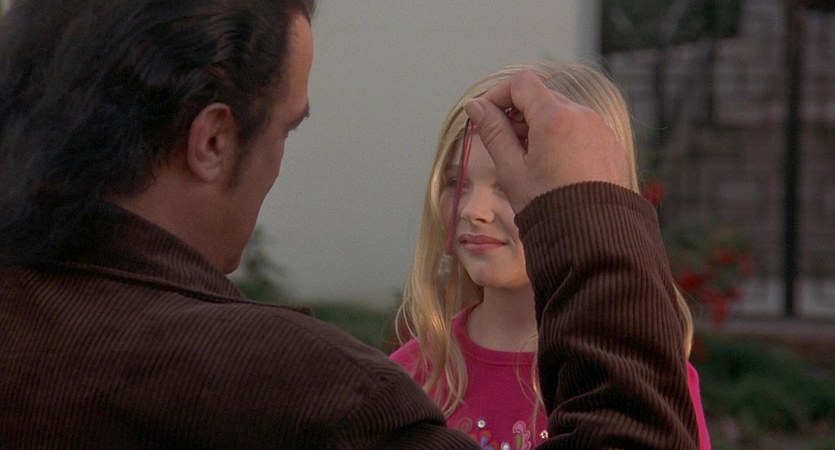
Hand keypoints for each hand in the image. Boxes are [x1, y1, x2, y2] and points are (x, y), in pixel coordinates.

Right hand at [463, 71, 629, 212]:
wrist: (592, 238)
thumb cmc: (548, 206)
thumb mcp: (511, 169)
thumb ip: (492, 131)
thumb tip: (475, 106)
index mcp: (556, 117)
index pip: (521, 84)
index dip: (498, 94)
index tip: (484, 115)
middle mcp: (583, 116)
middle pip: (542, 97)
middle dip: (518, 114)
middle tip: (503, 144)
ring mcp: (600, 129)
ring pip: (562, 113)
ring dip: (539, 127)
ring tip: (528, 161)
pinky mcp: (611, 145)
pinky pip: (581, 129)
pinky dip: (562, 138)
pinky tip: (553, 168)